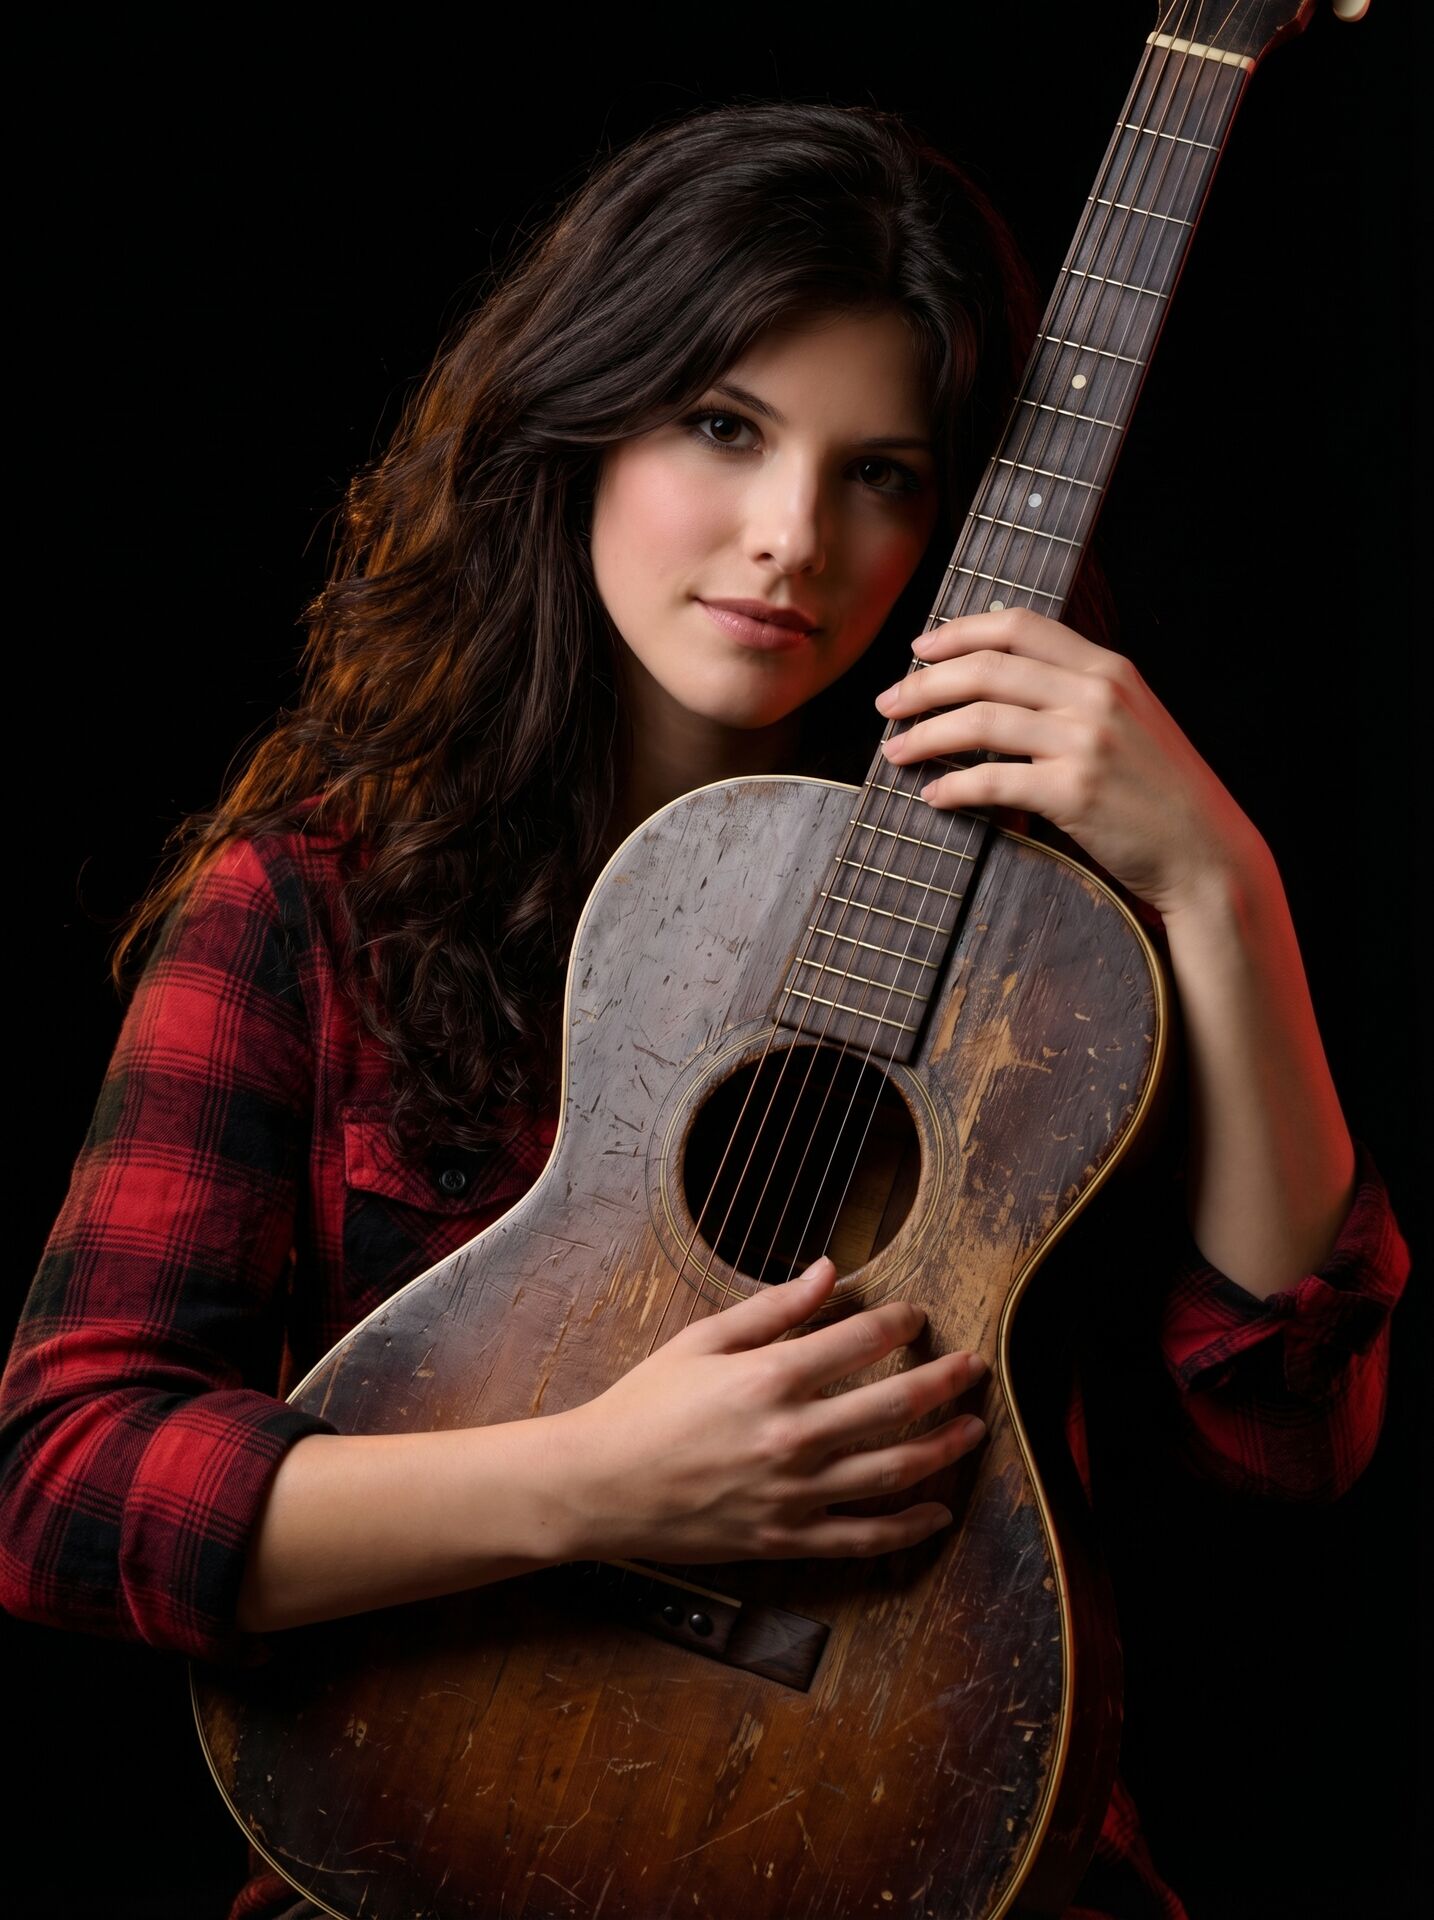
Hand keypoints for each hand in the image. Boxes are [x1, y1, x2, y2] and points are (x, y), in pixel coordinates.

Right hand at [549, 1257, 985, 1562]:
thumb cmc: (643, 1406)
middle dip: (945, 1382)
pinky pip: (863, 1537)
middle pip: (895, 1406)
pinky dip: (908, 1528)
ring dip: (943, 1449)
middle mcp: (792, 1437)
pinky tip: (938, 1514)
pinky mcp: (786, 1539)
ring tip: (972, 1430)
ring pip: (893, 1472)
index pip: (861, 1341)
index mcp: (770, 1379)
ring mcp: (793, 1494)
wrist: (598, 1486)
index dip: (900, 1323)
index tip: (919, 1316)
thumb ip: (771, 1309)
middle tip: (974, 1368)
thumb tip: (827, 1272)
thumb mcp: (702, 1341)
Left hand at [875, 609, 1264, 917]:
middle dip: (924, 685)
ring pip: (980, 721)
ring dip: (925, 735)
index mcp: (1109, 668)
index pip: (1019, 626)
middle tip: (887, 704)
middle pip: (988, 669)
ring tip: (895, 751)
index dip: (959, 631)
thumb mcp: (1130, 719)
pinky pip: (992, 780)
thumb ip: (1075, 693)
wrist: (1206, 852)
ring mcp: (1087, 742)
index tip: (919, 648)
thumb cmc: (1159, 793)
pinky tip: (933, 796)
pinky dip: (952, 788)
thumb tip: (997, 686)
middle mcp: (1097, 695)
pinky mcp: (1074, 792)